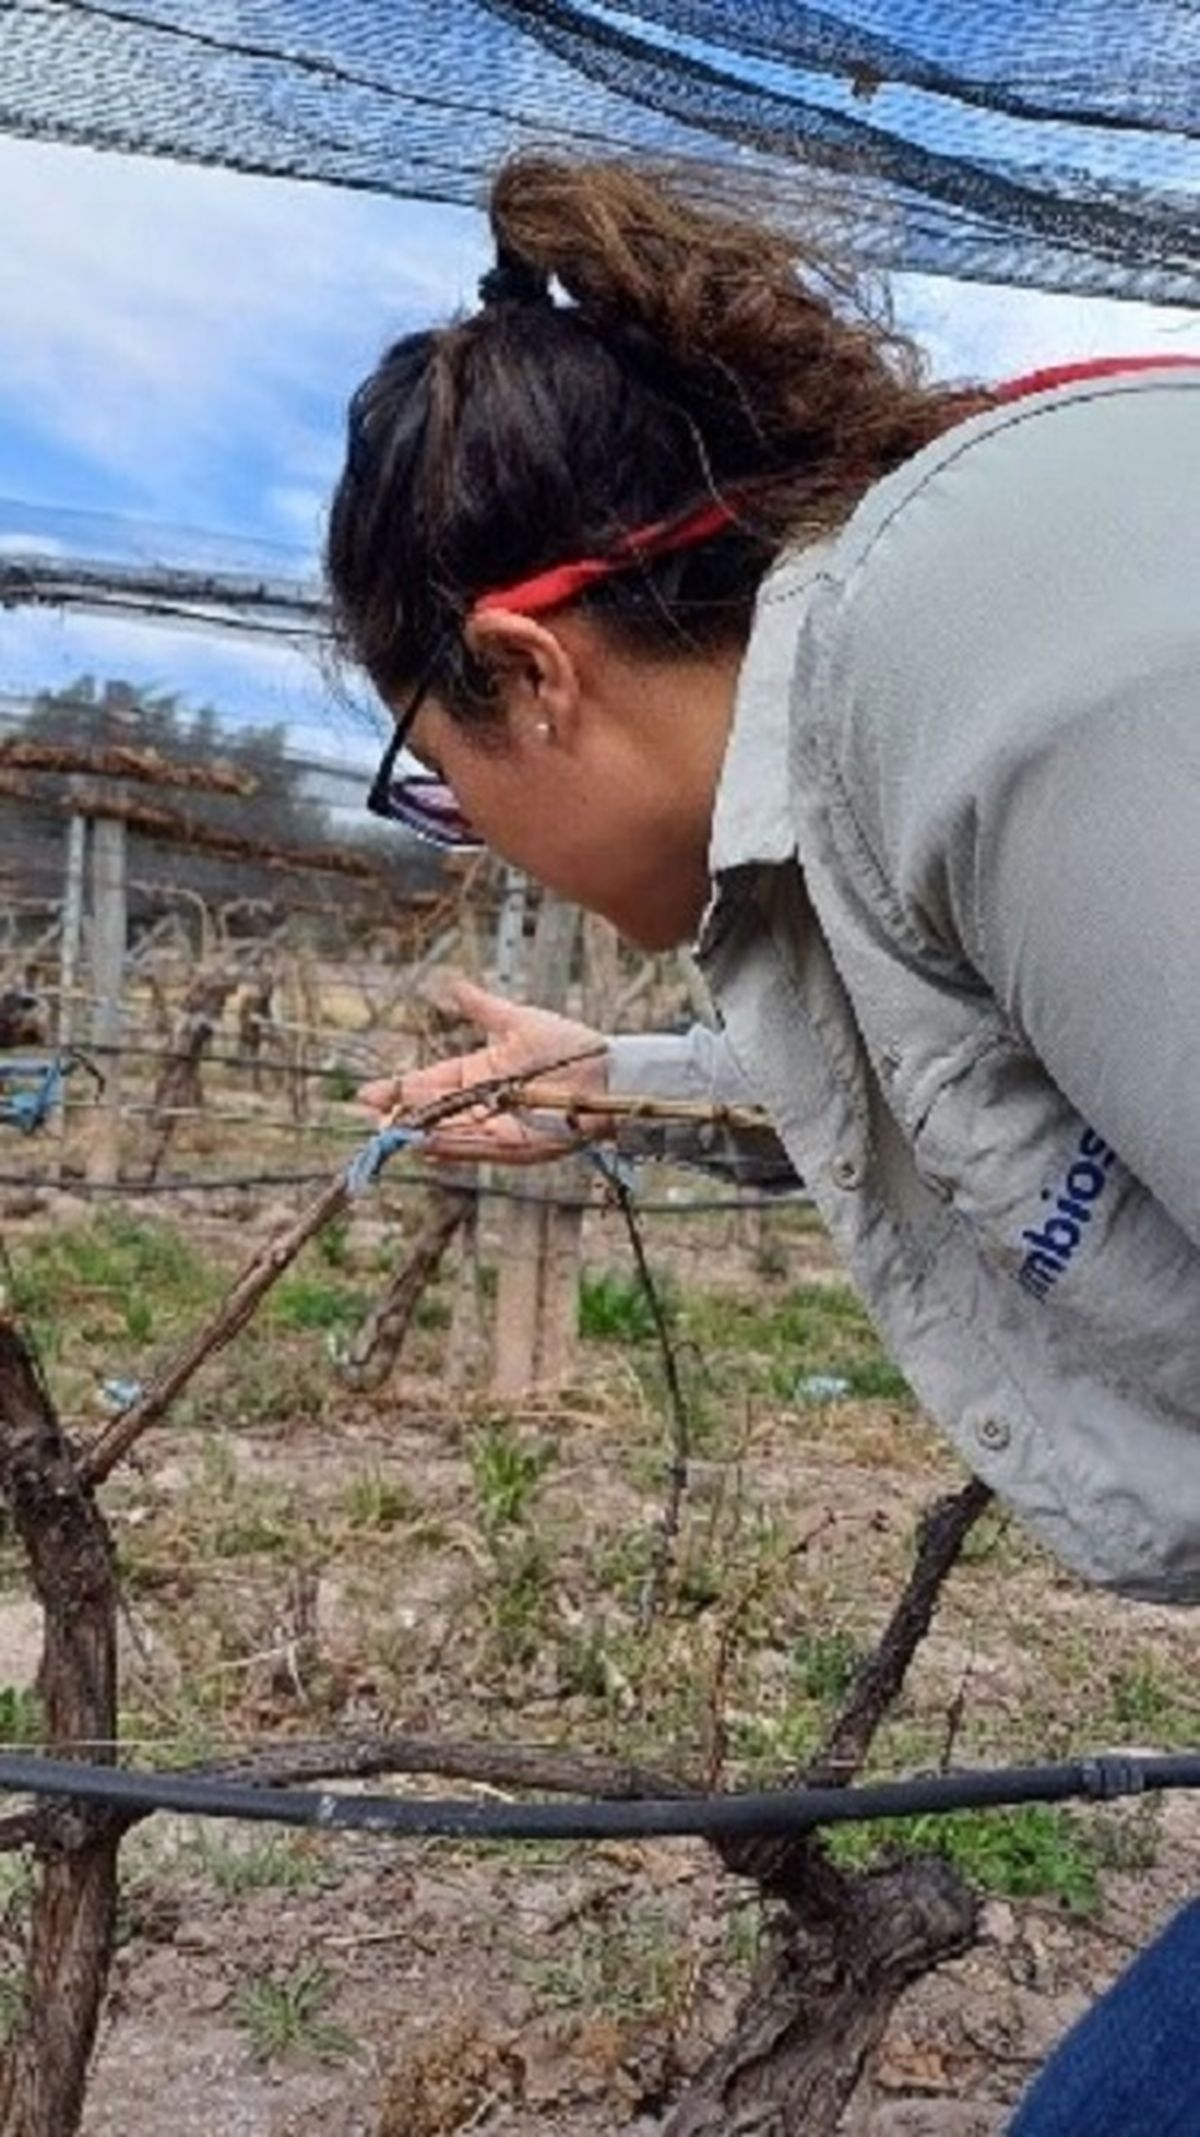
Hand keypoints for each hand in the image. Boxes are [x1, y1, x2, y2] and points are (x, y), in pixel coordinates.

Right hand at [358, 978, 608, 1164]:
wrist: (606, 1070)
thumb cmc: (568, 1045)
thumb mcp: (515, 1020)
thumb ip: (480, 1006)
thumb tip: (450, 984)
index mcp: (477, 1073)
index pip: (429, 1083)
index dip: (399, 1090)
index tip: (369, 1094)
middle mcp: (481, 1103)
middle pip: (433, 1112)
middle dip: (402, 1117)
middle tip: (374, 1120)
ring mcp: (497, 1126)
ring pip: (449, 1133)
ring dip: (421, 1135)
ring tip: (392, 1134)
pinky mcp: (515, 1146)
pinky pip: (478, 1149)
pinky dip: (453, 1148)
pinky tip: (428, 1146)